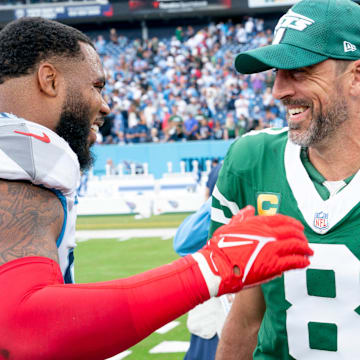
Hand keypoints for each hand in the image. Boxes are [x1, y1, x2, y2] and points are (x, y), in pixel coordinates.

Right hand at [192, 206, 312, 296]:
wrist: (219, 265)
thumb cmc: (220, 246)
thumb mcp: (230, 226)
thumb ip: (241, 217)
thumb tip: (249, 208)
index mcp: (258, 223)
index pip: (282, 220)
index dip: (293, 223)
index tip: (299, 227)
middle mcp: (268, 234)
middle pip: (293, 233)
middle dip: (301, 237)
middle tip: (305, 241)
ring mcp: (272, 249)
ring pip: (296, 247)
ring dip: (305, 249)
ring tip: (309, 252)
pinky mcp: (274, 266)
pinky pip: (294, 262)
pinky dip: (302, 261)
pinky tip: (305, 263)